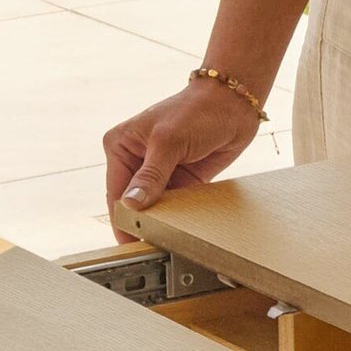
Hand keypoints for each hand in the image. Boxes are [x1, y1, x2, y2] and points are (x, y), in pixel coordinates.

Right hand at [102, 78, 264, 239]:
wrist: (234, 104)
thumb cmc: (197, 110)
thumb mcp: (169, 141)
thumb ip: (151, 175)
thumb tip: (131, 204)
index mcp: (121, 145)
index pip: (116, 191)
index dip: (122, 218)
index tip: (130, 244)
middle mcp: (136, 160)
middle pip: (133, 202)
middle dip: (141, 222)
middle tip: (150, 246)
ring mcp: (159, 172)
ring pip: (153, 207)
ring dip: (161, 221)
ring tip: (167, 242)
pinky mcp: (181, 180)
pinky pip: (175, 205)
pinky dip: (178, 217)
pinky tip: (182, 230)